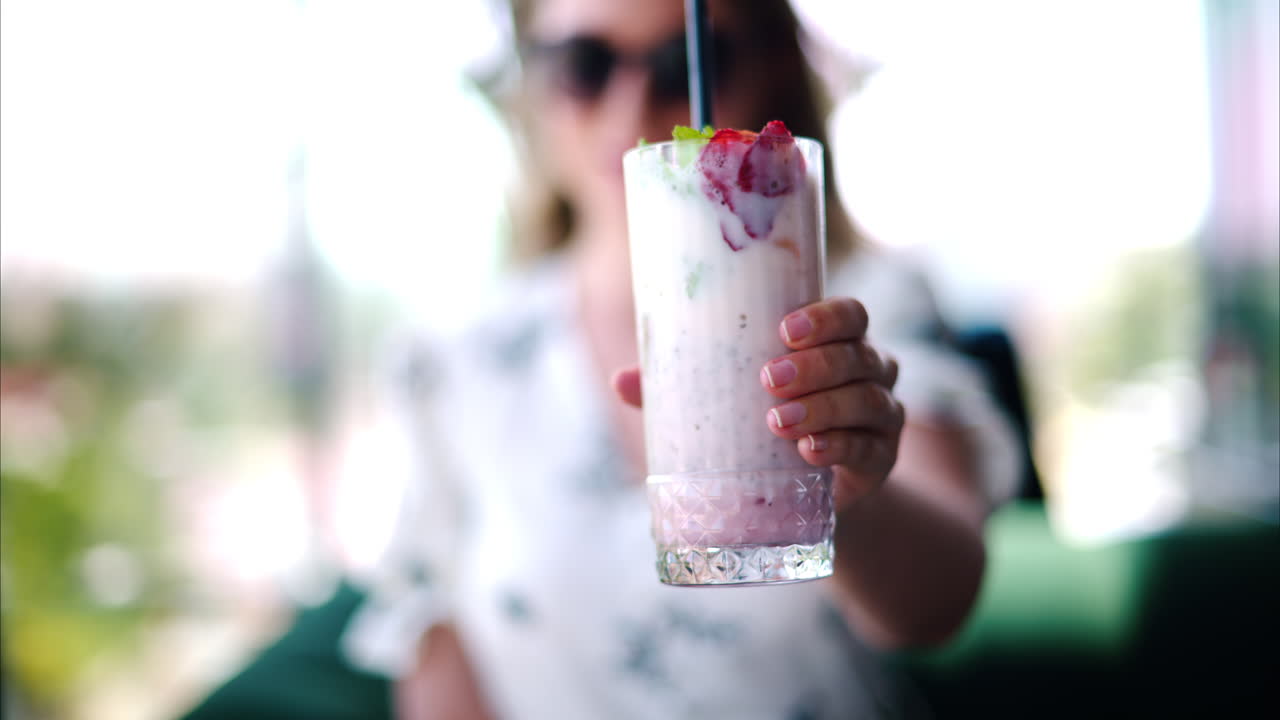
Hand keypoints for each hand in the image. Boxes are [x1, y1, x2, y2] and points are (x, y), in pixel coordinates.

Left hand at [612, 297, 902, 510]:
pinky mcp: (881, 460)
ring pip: (867, 399)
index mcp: (836, 342)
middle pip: (858, 354)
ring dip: (824, 406)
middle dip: (815, 364)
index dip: (825, 316)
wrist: (800, 495)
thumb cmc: (759, 429)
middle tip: (767, 379)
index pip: (849, 315)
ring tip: (779, 421)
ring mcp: (880, 416)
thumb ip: (678, 389)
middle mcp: (869, 371)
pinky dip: (841, 446)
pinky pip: (870, 448)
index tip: (783, 329)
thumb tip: (621, 379)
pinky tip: (811, 452)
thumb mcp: (724, 404)